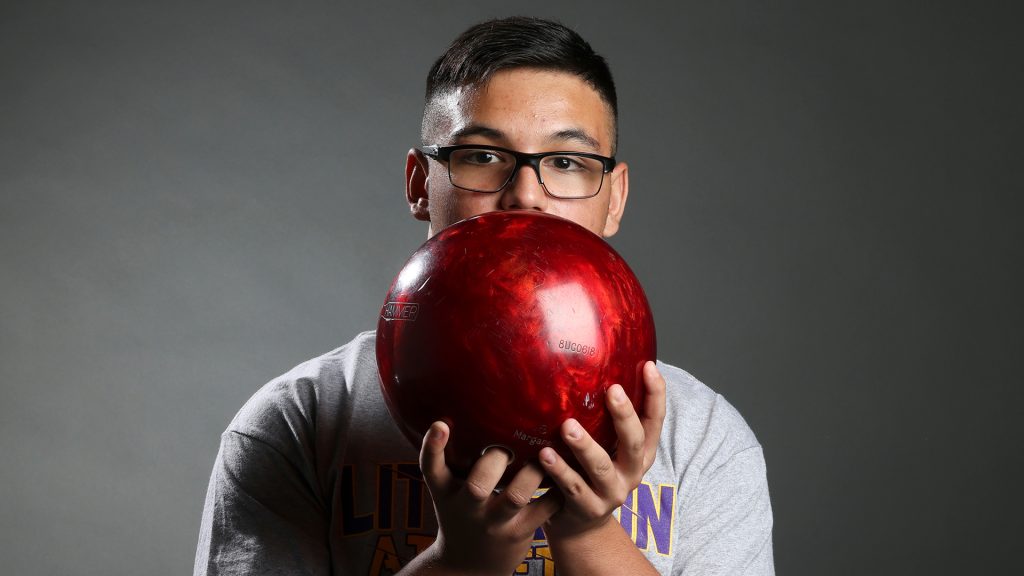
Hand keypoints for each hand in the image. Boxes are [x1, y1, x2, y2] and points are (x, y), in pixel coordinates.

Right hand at [413, 421, 560, 575]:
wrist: (469, 566)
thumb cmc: (462, 514)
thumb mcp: (448, 492)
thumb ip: (453, 461)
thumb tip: (465, 412)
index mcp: (446, 492)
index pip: (431, 469)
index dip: (434, 446)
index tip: (441, 424)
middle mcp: (468, 508)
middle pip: (478, 484)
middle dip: (496, 460)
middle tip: (508, 444)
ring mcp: (495, 523)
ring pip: (516, 495)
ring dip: (534, 472)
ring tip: (544, 452)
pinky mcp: (520, 532)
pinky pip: (544, 509)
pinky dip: (556, 490)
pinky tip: (565, 474)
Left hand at [539, 361, 666, 540]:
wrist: (579, 525)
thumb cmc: (589, 472)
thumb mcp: (605, 446)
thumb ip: (604, 418)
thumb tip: (594, 365)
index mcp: (641, 452)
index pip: (655, 420)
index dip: (656, 394)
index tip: (649, 366)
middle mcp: (632, 472)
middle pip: (635, 443)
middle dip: (625, 416)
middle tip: (613, 390)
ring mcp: (612, 493)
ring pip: (601, 467)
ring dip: (585, 445)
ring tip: (567, 426)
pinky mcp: (589, 509)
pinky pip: (573, 488)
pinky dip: (559, 470)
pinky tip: (544, 454)